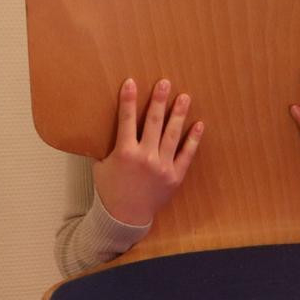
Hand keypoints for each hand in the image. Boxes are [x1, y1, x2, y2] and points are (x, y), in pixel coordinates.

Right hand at [92, 78, 202, 225]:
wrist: (124, 218)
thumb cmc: (110, 190)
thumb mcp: (101, 166)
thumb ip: (106, 146)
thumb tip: (101, 126)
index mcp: (124, 153)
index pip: (126, 120)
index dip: (129, 100)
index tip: (132, 81)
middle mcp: (145, 157)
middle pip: (153, 122)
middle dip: (158, 100)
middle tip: (165, 83)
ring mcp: (162, 166)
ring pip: (172, 134)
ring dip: (178, 114)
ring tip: (184, 97)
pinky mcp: (175, 176)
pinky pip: (187, 154)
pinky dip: (193, 139)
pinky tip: (199, 124)